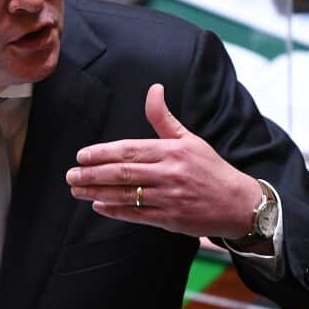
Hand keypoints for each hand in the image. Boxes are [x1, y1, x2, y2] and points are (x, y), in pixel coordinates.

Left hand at [66, 83, 262, 238]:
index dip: (103, 153)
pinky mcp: (171, 219)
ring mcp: (170, 198)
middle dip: (93, 174)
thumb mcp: (189, 139)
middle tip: (71, 175)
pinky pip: (137, 215)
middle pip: (124, 173)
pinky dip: (116, 211)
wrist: (238, 203)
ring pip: (127, 195)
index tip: (82, 156)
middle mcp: (170, 174)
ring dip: (98, 193)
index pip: (130, 150)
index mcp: (172, 151)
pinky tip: (98, 206)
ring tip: (77, 190)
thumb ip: (164, 118)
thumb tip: (153, 89)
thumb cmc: (210, 168)